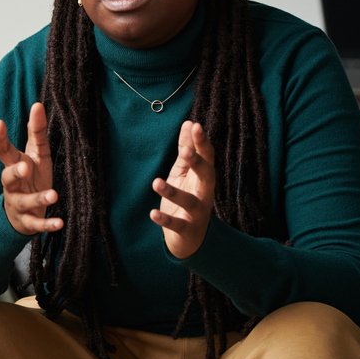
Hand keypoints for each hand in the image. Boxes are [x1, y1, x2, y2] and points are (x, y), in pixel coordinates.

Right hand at [0, 102, 63, 234]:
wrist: (23, 214)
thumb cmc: (31, 178)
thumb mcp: (36, 154)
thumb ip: (36, 132)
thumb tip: (38, 104)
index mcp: (14, 165)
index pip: (2, 150)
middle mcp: (12, 185)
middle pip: (6, 177)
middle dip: (13, 172)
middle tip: (24, 166)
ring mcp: (18, 203)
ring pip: (24, 201)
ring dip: (38, 198)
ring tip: (53, 195)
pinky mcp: (28, 221)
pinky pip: (36, 224)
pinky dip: (47, 225)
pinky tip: (60, 223)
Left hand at [150, 120, 215, 257]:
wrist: (190, 236)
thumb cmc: (188, 196)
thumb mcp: (185, 172)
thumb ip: (187, 149)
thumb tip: (189, 122)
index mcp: (204, 176)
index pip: (207, 157)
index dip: (202, 142)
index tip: (196, 126)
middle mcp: (205, 193)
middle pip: (206, 175)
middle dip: (197, 162)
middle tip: (185, 151)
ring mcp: (197, 212)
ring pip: (189, 201)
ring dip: (173, 192)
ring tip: (156, 182)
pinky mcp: (186, 228)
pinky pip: (176, 224)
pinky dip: (165, 219)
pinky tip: (153, 213)